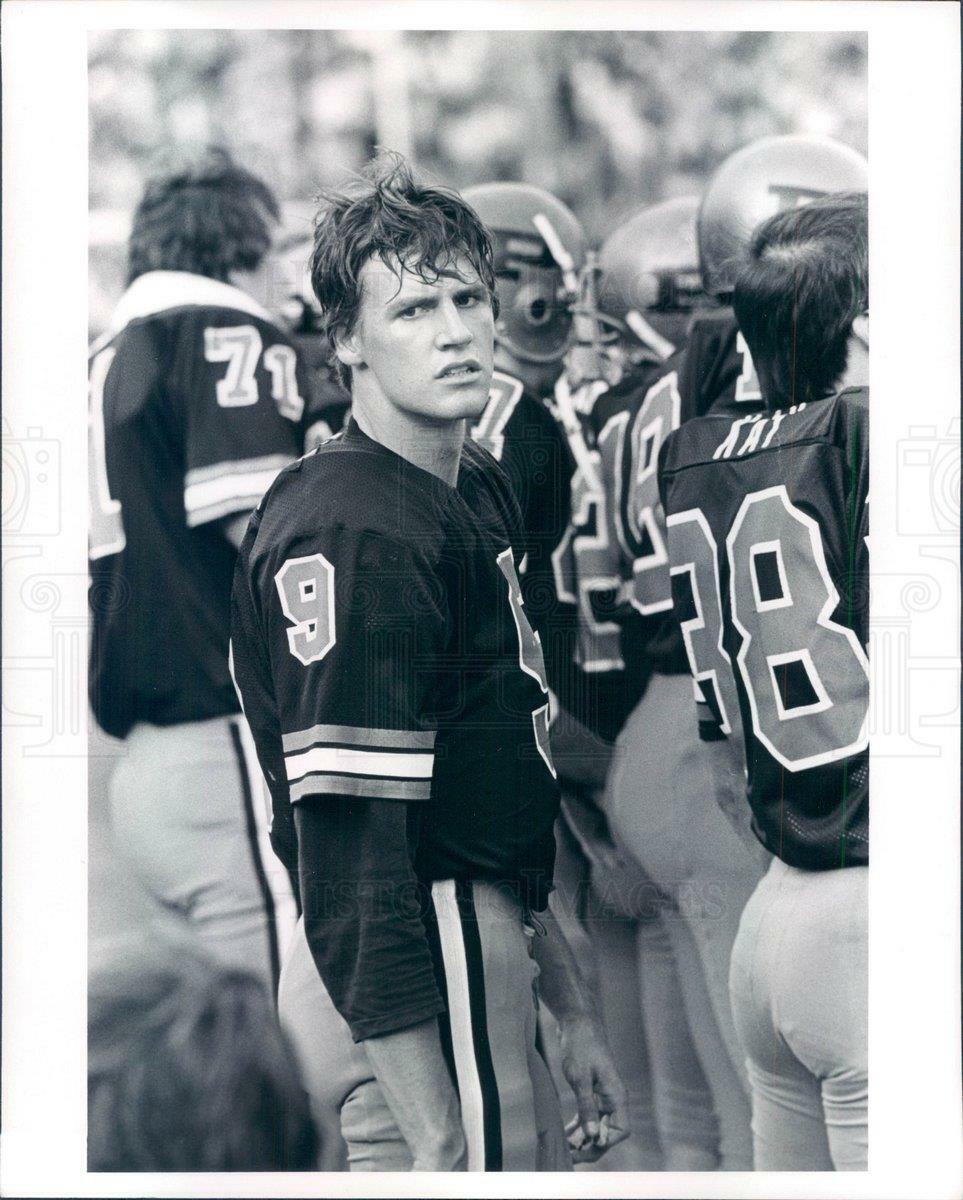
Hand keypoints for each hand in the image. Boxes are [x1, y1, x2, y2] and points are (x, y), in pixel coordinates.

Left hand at [557, 1013, 629, 1162]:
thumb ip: (586, 1106)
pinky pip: (587, 1116)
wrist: (577, 1022)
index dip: (604, 1142)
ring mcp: (602, 1096)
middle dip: (590, 1146)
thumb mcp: (580, 1077)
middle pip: (607, 1132)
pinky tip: (566, 1135)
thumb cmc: (581, 1045)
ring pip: (595, 1126)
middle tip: (569, 1155)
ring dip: (582, 1139)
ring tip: (564, 1149)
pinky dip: (578, 1127)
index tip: (585, 1147)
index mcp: (616, 1095)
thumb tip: (591, 1136)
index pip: (620, 1130)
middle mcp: (612, 1098)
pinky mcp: (591, 1092)